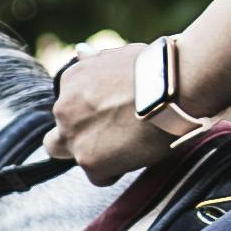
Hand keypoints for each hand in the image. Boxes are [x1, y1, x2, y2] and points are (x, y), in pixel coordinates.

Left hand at [48, 41, 163, 182]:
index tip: (109, 118)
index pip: (67, 110)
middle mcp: (63, 109)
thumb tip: (81, 52)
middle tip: (113, 139)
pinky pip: (99, 177)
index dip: (88, 118)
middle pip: (59, 139)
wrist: (171, 88)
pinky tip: (136, 155)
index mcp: (69, 81)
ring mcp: (74, 136)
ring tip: (131, 145)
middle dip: (81, 141)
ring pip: (79, 158)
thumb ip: (95, 63)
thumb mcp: (118, 56)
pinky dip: (116, 171)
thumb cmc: (154, 69)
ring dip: (100, 157)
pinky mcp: (89, 161)